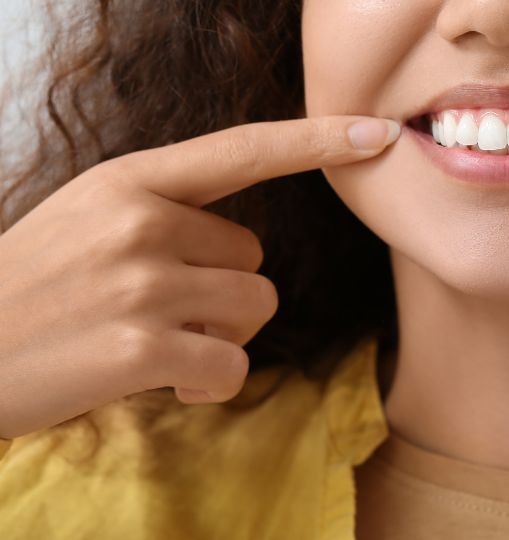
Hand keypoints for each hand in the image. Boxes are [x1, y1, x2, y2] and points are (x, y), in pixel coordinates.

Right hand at [0, 115, 399, 439]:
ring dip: (218, 335)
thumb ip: (163, 215)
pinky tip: (161, 378)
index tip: (376, 132)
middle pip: (255, 259)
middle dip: (221, 290)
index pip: (243, 151)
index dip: (316, 140)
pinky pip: (232, 363)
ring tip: (154, 342)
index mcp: (129, 182)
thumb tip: (239, 250)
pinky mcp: (143, 347)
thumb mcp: (87, 220)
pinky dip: (208, 380)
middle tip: (154, 309)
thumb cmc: (31, 287)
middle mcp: (142, 222)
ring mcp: (143, 284)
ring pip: (253, 309)